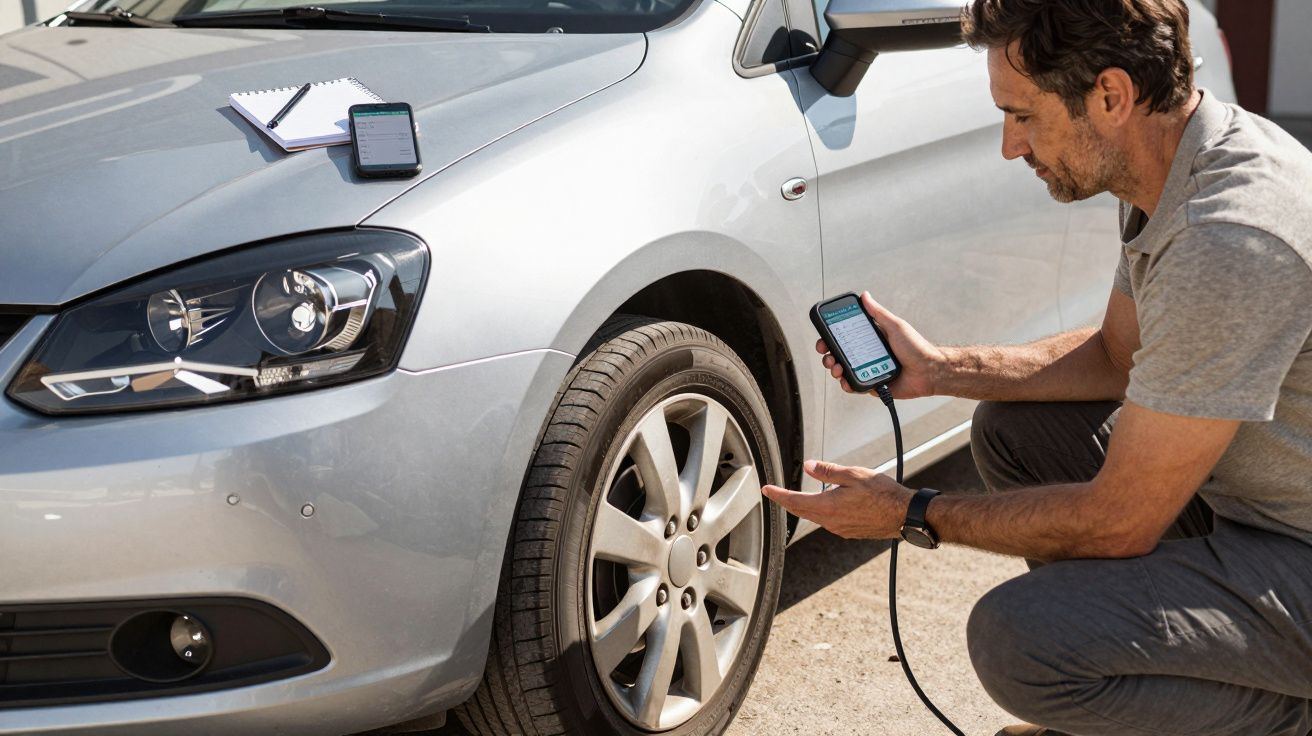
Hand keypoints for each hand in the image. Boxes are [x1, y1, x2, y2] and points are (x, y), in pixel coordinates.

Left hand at [761, 459, 913, 539]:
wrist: (904, 515)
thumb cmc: (883, 494)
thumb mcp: (854, 475)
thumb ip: (829, 471)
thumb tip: (809, 467)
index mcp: (828, 507)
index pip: (794, 501)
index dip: (778, 494)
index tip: (766, 489)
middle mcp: (831, 522)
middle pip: (801, 510)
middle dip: (788, 500)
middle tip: (776, 493)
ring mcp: (840, 529)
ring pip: (815, 517)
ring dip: (805, 506)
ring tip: (799, 496)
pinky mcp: (850, 532)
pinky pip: (829, 521)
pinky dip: (821, 511)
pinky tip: (826, 504)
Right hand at [817, 291, 944, 399]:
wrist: (929, 371)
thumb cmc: (916, 347)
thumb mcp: (895, 326)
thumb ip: (878, 313)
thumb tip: (865, 296)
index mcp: (871, 339)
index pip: (845, 337)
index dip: (831, 338)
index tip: (823, 337)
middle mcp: (867, 355)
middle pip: (840, 355)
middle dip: (828, 355)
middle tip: (826, 355)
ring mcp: (868, 370)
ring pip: (844, 371)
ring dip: (835, 369)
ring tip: (837, 368)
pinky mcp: (872, 385)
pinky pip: (855, 386)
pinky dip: (847, 385)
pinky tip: (845, 381)